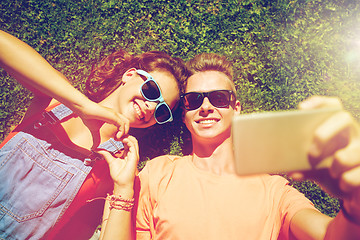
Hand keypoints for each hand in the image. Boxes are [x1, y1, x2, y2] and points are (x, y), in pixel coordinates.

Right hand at [75, 101, 129, 138]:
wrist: (84, 109)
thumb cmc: (88, 117)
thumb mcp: (94, 130)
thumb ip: (96, 138)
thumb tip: (93, 148)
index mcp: (112, 117)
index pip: (123, 124)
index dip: (121, 132)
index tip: (115, 139)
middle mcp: (115, 115)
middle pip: (127, 123)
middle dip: (125, 132)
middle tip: (118, 139)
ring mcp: (115, 114)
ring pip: (126, 123)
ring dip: (124, 132)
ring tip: (117, 139)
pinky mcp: (113, 115)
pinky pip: (122, 124)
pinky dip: (121, 131)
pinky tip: (116, 137)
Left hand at [97, 135, 138, 190]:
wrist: (121, 183)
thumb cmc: (117, 174)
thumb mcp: (110, 161)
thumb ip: (106, 154)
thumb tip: (98, 149)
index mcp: (127, 155)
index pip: (127, 143)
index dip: (122, 138)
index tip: (115, 135)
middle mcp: (132, 154)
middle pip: (132, 141)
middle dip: (126, 135)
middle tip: (118, 133)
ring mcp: (134, 155)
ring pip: (134, 142)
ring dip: (128, 136)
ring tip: (120, 135)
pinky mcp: (135, 157)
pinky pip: (133, 146)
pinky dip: (129, 141)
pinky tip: (122, 139)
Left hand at [297, 96, 359, 218]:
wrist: (352, 194)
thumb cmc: (330, 174)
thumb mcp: (316, 169)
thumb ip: (304, 168)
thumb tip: (292, 172)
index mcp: (338, 127)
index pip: (332, 105)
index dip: (319, 103)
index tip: (302, 108)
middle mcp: (354, 133)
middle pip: (342, 118)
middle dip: (324, 134)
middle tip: (311, 152)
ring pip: (349, 153)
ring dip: (336, 165)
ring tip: (332, 172)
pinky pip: (354, 176)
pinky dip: (345, 182)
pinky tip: (343, 184)